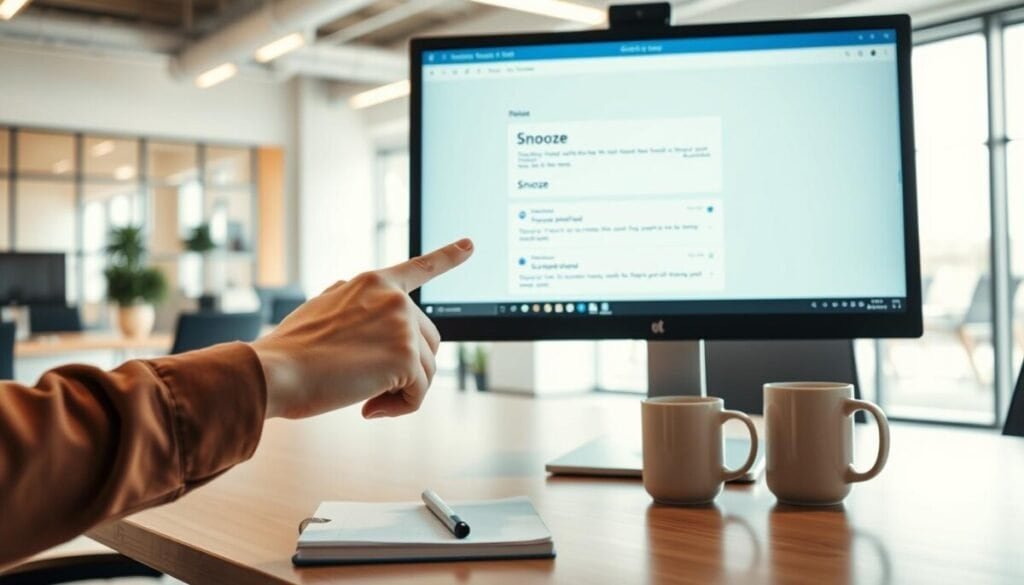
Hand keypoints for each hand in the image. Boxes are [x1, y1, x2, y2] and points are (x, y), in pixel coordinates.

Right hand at [251, 238, 473, 419]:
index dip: (447, 256)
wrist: (275, 370)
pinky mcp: (406, 354)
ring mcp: (402, 324)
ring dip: (400, 391)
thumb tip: (379, 324)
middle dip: (407, 368)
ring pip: (427, 370)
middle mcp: (393, 297)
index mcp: (372, 283)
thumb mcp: (323, 310)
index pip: (419, 267)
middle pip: (428, 341)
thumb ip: (357, 309)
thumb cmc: (291, 351)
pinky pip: (419, 393)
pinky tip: (367, 408)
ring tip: (363, 396)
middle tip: (369, 384)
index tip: (470, 244)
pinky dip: (399, 408)